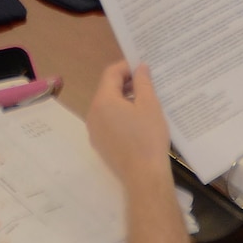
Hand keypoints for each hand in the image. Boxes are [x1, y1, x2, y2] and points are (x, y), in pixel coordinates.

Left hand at [85, 62, 172, 185]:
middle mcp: (93, 113)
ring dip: (123, 99)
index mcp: (103, 101)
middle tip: (148, 84)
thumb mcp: (150, 105)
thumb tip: (139, 67)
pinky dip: (120, 115)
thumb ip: (143, 82)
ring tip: (145, 101)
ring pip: (107, 106)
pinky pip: (108, 121)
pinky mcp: (100, 144)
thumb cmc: (148, 137)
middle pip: (107, 89)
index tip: (144, 68)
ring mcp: (94, 130)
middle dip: (126, 83)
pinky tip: (137, 121)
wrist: (144, 176)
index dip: (127, 67)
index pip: (111, 73)